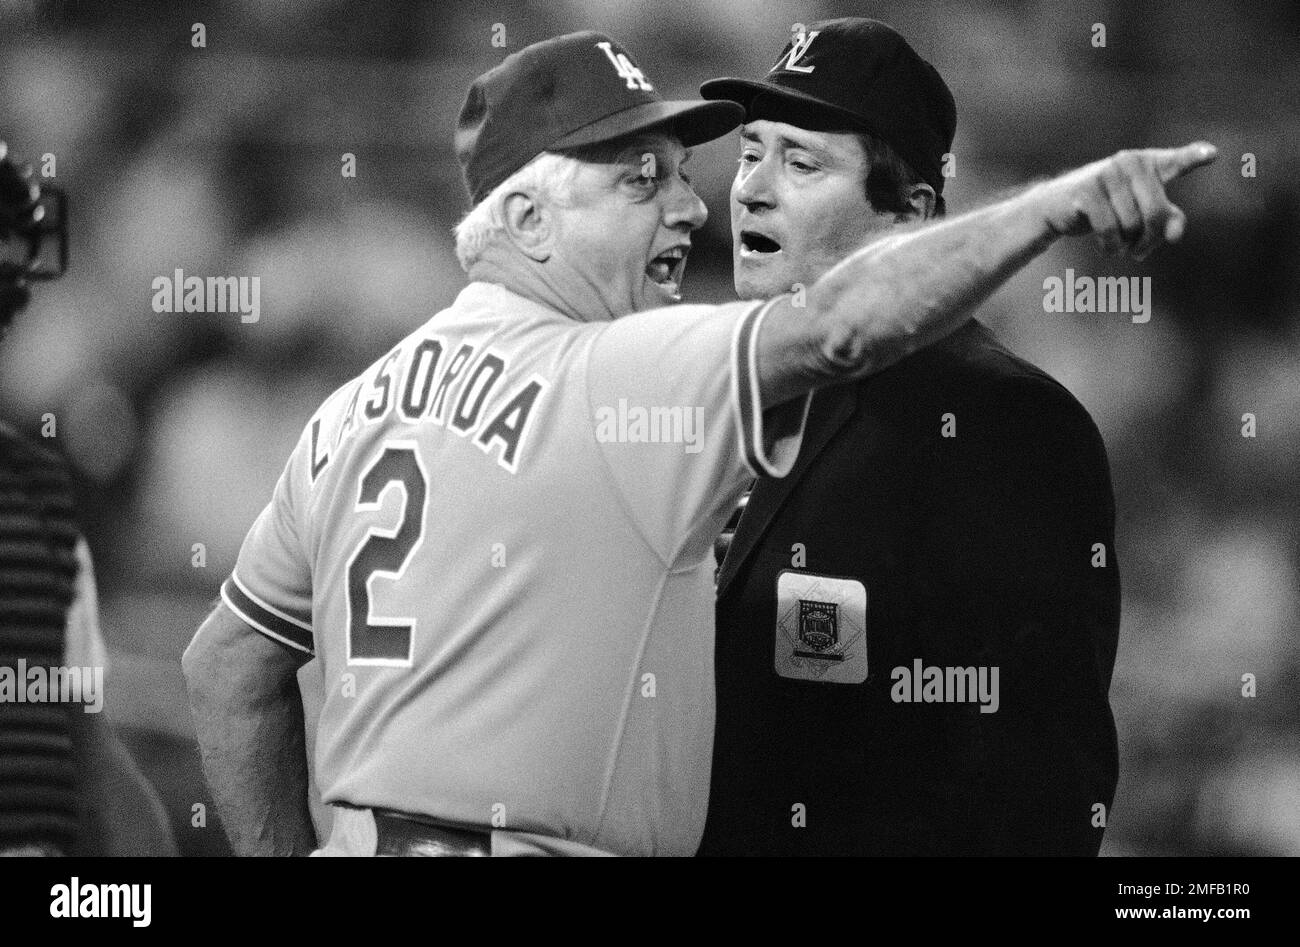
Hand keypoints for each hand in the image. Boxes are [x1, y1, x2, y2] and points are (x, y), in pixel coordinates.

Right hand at [1033, 142, 1216, 259]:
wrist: (1055, 208)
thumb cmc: (1104, 208)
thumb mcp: (1138, 213)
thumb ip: (1166, 220)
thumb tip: (1176, 234)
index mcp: (1146, 162)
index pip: (1175, 162)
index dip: (1193, 157)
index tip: (1212, 155)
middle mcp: (1127, 161)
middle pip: (1156, 213)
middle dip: (1149, 239)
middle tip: (1139, 251)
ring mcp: (1105, 174)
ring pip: (1132, 225)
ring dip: (1126, 245)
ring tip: (1118, 244)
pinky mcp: (1085, 192)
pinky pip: (1109, 229)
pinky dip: (1110, 246)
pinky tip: (1106, 247)